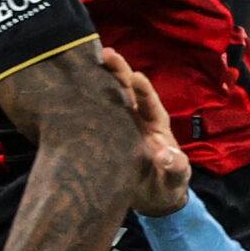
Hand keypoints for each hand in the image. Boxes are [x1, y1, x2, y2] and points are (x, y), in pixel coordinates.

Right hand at [98, 47, 192, 214]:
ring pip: (112, 95)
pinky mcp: (106, 132)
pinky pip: (98, 111)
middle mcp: (139, 118)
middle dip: (120, 72)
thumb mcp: (174, 180)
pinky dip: (88, 98)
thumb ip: (175, 167)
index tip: (135, 76)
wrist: (149, 197)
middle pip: (129, 90)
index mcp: (156, 125)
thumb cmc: (165, 186)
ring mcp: (122, 123)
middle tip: (106, 53)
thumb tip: (165, 155)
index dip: (143, 90)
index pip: (150, 103)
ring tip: (90, 59)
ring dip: (102, 77)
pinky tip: (74, 85)